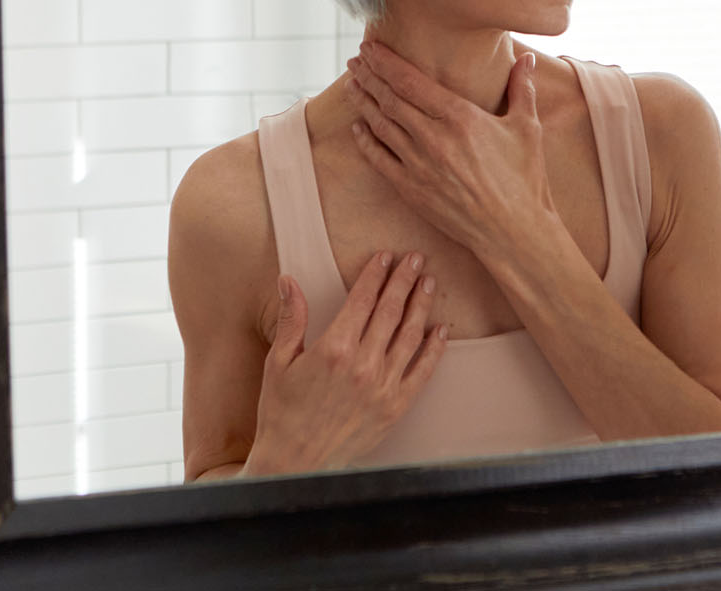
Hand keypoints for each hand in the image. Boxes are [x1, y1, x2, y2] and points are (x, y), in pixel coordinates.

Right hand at [243, 251, 447, 474]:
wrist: (295, 463)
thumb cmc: (282, 413)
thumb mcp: (278, 362)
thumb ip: (291, 319)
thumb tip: (288, 280)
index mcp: (334, 349)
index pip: (363, 300)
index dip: (376, 274)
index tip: (386, 256)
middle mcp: (363, 364)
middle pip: (390, 311)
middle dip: (404, 281)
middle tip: (415, 258)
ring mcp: (383, 387)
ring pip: (410, 336)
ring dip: (421, 306)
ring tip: (428, 283)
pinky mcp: (396, 407)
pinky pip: (422, 372)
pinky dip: (434, 349)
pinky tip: (441, 330)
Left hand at [345, 41, 562, 264]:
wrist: (513, 232)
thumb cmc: (525, 179)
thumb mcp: (527, 128)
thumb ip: (523, 88)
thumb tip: (527, 58)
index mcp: (459, 116)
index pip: (410, 81)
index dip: (386, 62)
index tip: (371, 47)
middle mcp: (433, 137)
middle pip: (389, 98)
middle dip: (369, 76)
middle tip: (355, 61)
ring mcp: (418, 164)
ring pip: (380, 125)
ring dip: (363, 102)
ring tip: (351, 85)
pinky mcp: (411, 189)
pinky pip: (379, 159)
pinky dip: (365, 140)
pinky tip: (358, 127)